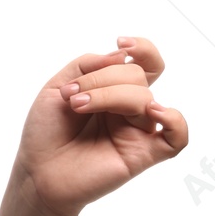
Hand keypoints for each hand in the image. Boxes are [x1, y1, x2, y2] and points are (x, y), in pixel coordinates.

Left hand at [13, 35, 188, 215]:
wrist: (37, 172)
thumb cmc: (45, 133)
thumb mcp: (56, 88)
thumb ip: (86, 66)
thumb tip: (122, 55)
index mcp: (112, 90)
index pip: (142, 63)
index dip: (142, 48)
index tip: (121, 42)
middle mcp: (129, 109)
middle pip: (137, 76)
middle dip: (102, 79)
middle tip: (72, 97)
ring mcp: (137, 131)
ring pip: (145, 99)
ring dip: (109, 95)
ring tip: (77, 106)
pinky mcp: (143, 154)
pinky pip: (177, 138)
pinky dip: (175, 121)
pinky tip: (153, 111)